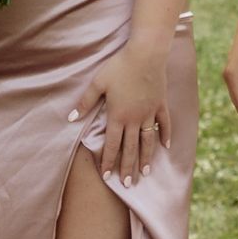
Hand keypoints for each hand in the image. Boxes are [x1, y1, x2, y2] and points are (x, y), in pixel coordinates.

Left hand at [73, 38, 172, 183]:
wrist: (146, 53)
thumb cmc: (119, 66)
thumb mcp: (98, 83)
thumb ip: (85, 102)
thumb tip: (71, 118)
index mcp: (117, 116)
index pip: (112, 145)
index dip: (109, 162)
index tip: (107, 177)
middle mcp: (135, 118)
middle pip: (131, 148)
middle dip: (128, 167)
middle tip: (127, 184)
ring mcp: (150, 112)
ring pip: (148, 141)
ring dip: (146, 158)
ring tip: (146, 173)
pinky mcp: (161, 104)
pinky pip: (165, 123)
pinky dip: (165, 135)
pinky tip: (166, 147)